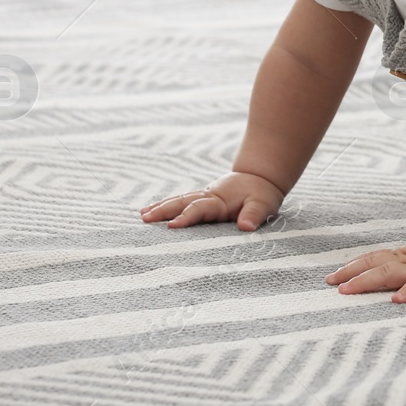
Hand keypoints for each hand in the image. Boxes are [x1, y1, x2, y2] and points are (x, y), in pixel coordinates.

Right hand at [140, 171, 284, 230]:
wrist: (260, 178)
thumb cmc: (262, 194)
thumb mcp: (263, 204)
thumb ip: (254, 215)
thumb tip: (246, 227)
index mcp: (220, 200)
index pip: (200, 209)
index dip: (186, 217)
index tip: (172, 226)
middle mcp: (208, 196)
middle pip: (182, 202)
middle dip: (163, 210)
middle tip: (145, 219)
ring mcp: (202, 196)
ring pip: (178, 200)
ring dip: (160, 207)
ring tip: (142, 215)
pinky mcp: (201, 198)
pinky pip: (180, 201)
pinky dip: (165, 205)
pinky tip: (149, 211)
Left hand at [327, 229, 405, 303]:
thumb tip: (389, 279)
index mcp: (405, 257)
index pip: (374, 258)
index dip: (353, 266)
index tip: (332, 276)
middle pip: (375, 266)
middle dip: (352, 275)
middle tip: (331, 284)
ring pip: (389, 273)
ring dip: (366, 281)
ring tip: (347, 290)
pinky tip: (396, 300)